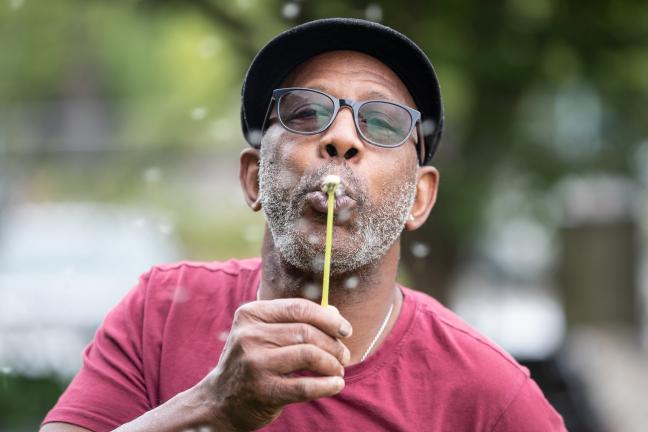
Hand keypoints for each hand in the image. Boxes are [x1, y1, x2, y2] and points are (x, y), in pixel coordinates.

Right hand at [198, 298, 352, 430]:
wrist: (220, 401)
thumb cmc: (253, 361)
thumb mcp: (265, 334)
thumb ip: (297, 322)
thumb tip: (335, 315)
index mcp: (250, 314)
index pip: (298, 308)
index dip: (327, 318)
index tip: (345, 330)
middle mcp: (249, 336)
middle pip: (306, 332)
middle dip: (333, 344)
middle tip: (344, 356)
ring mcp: (255, 363)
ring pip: (309, 355)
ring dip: (332, 363)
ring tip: (339, 370)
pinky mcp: (263, 390)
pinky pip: (305, 385)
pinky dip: (326, 385)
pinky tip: (336, 384)